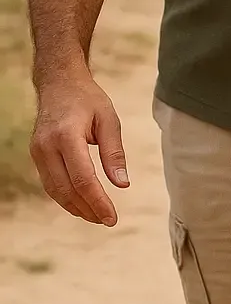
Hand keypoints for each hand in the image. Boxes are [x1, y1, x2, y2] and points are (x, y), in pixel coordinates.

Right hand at [30, 71, 129, 226]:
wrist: (59, 83)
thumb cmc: (87, 99)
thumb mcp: (108, 120)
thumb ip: (114, 153)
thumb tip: (122, 185)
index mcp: (66, 135)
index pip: (82, 178)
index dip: (97, 201)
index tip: (112, 217)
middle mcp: (47, 146)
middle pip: (66, 189)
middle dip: (88, 209)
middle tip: (108, 220)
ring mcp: (37, 151)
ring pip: (55, 191)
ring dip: (75, 207)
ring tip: (97, 216)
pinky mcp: (36, 155)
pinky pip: (50, 183)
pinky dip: (65, 197)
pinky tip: (81, 203)